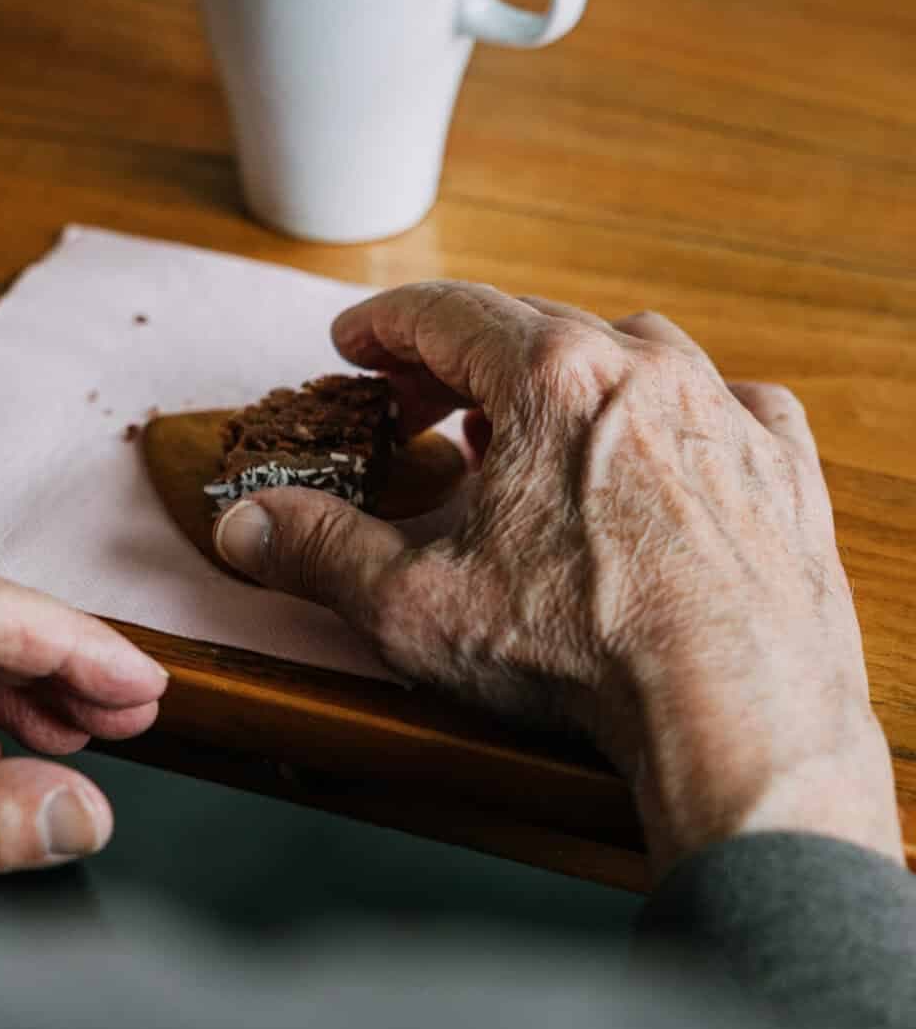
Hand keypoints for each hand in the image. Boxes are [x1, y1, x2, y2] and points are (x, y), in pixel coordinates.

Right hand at [209, 282, 898, 871]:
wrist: (740, 717)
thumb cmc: (583, 655)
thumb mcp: (410, 604)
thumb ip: (318, 550)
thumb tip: (244, 526)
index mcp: (548, 379)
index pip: (444, 311)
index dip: (384, 324)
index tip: (355, 343)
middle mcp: (644, 371)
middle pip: (531, 325)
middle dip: (461, 357)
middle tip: (418, 400)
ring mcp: (725, 413)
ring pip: (631, 352)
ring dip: (566, 375)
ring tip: (528, 429)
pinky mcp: (784, 468)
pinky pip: (726, 404)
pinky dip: (672, 415)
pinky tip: (652, 454)